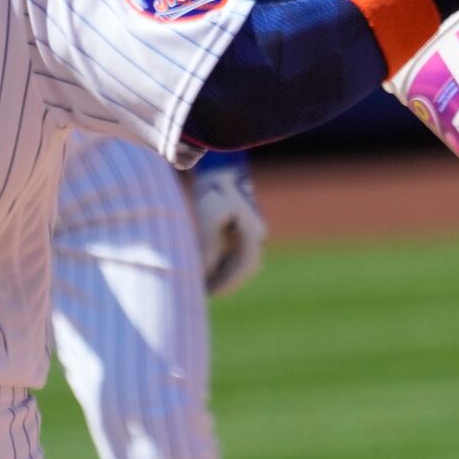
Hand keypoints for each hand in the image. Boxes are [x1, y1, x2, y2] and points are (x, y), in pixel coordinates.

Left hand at [189, 152, 266, 296]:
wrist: (220, 165)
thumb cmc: (213, 187)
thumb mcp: (209, 214)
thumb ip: (208, 244)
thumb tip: (206, 270)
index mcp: (253, 231)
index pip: (245, 266)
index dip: (229, 283)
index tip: (211, 293)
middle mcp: (256, 233)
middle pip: (245, 267)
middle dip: (227, 282)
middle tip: (205, 294)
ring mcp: (250, 229)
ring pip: (239, 260)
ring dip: (224, 273)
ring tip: (202, 284)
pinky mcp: (241, 226)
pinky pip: (234, 251)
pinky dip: (222, 262)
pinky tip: (206, 267)